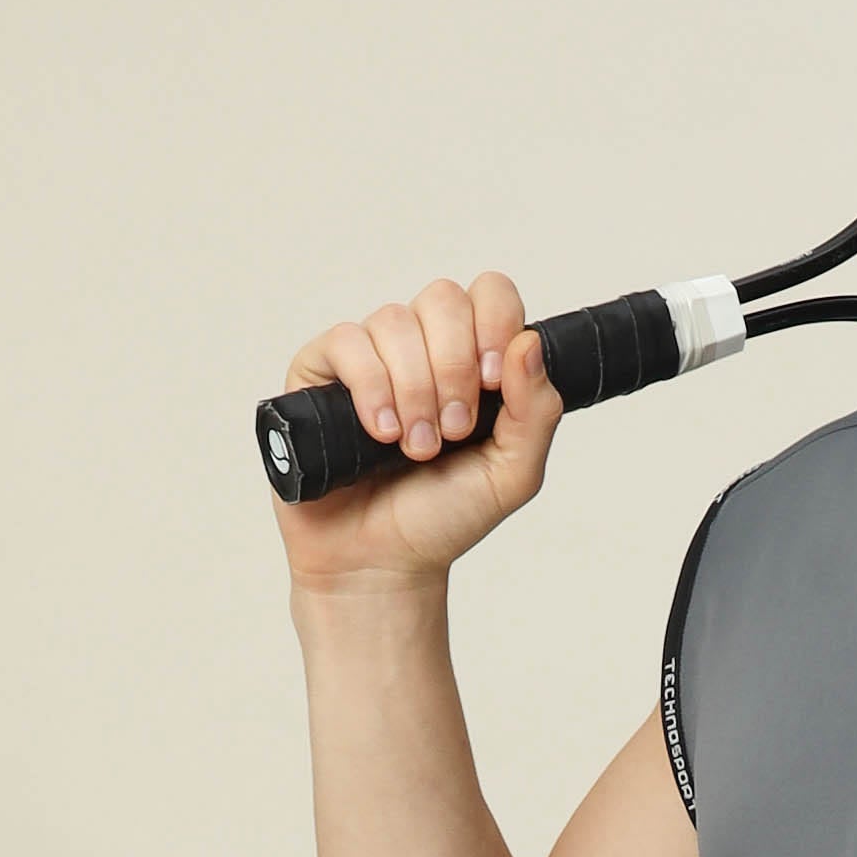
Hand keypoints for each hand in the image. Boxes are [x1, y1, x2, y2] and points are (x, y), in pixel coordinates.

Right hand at [271, 270, 559, 590]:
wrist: (380, 564)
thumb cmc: (441, 518)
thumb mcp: (511, 475)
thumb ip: (536, 413)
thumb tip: (529, 343)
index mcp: (471, 357)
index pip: (490, 293)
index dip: (495, 324)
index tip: (493, 384)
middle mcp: (421, 346)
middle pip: (443, 299)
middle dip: (455, 368)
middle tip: (454, 432)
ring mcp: (370, 354)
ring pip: (395, 321)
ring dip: (414, 390)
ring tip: (415, 447)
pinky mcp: (321, 370)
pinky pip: (348, 342)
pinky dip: (371, 387)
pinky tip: (380, 433)